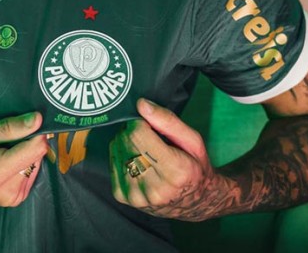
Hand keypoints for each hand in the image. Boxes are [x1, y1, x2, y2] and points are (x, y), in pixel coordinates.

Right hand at [0, 111, 49, 207]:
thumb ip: (7, 128)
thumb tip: (37, 120)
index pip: (36, 149)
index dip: (33, 132)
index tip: (22, 123)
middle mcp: (6, 191)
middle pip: (37, 156)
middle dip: (26, 142)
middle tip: (0, 139)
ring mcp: (10, 199)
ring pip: (35, 164)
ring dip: (23, 153)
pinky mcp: (13, 200)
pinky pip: (29, 173)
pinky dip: (20, 163)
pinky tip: (1, 161)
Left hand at [109, 98, 226, 220]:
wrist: (194, 202)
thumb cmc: (195, 167)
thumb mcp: (193, 141)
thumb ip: (168, 121)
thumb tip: (141, 105)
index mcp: (175, 172)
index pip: (138, 134)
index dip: (141, 122)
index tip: (149, 124)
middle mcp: (153, 188)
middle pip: (125, 140)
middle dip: (133, 130)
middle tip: (147, 135)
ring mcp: (135, 195)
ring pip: (116, 149)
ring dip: (126, 142)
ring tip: (143, 147)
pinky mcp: (122, 196)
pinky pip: (112, 162)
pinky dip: (121, 154)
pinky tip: (136, 158)